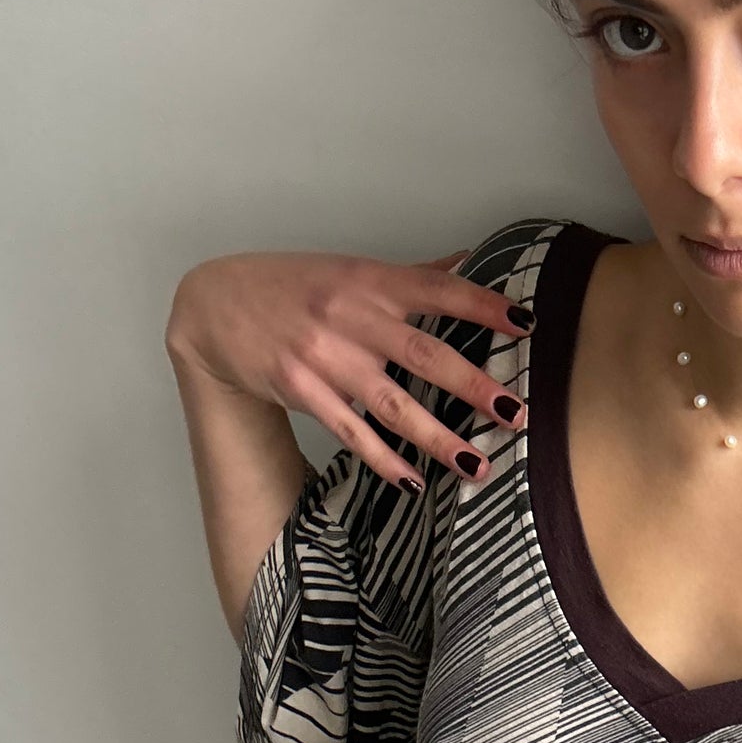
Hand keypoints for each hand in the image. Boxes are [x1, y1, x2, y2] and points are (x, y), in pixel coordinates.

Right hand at [164, 246, 533, 489]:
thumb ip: (413, 275)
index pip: (438, 289)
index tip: (527, 324)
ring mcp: (324, 357)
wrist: (214, 306)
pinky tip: (416, 480)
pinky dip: (384, 459)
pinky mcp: (301, 391)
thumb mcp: (350, 269)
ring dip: (438, 438)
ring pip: (392, 403)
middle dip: (474, 385)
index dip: (483, 305)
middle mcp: (350, 316)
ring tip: (479, 465)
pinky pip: (351, 433)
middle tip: (518, 412)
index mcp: (370, 281)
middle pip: (424, 353)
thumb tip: (469, 262)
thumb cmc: (292, 286)